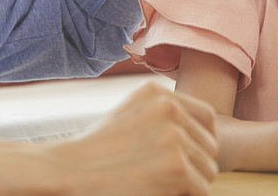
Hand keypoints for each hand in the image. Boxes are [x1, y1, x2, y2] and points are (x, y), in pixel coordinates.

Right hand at [55, 81, 218, 195]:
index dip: (202, 140)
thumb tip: (200, 134)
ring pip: (208, 169)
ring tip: (161, 185)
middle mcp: (169, 106)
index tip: (190, 157)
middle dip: (197, 164)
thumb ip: (161, 115)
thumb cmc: (93, 152)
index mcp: (157, 92)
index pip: (207, 116)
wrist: (66, 172)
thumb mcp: (128, 114)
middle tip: (171, 177)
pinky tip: (160, 193)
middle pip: (211, 145)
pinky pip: (201, 189)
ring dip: (191, 183)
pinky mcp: (177, 166)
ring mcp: (175, 136)